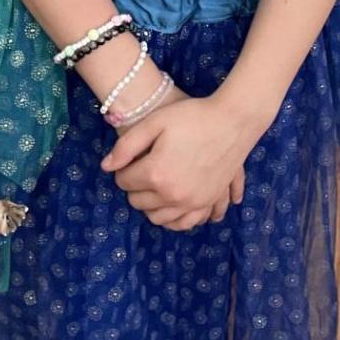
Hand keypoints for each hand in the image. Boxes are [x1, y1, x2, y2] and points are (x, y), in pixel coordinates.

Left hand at [101, 92, 255, 229]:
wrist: (233, 121)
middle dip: (134, 187)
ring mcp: (192, 202)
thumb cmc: (192, 116)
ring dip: (150, 204)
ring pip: (157, 217)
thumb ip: (126, 146)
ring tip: (155, 184)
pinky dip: (173, 218)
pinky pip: (184, 223)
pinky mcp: (207, 203)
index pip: (123, 181)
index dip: (123, 169)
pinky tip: (170, 205)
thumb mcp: (155, 122)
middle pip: (137, 202)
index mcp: (156, 173)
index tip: (131, 158)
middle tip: (142, 169)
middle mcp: (172, 194)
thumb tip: (106, 167)